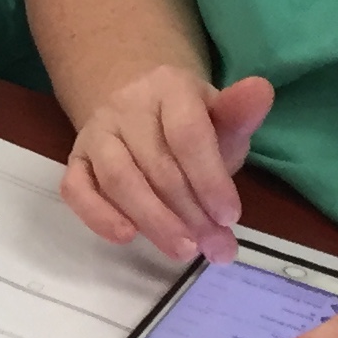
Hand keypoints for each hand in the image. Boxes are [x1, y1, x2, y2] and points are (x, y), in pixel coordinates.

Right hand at [63, 68, 274, 264]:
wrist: (139, 109)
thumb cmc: (190, 122)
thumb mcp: (220, 117)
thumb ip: (239, 116)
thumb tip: (262, 90)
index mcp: (168, 88)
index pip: (186, 134)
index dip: (209, 179)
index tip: (230, 217)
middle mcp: (125, 106)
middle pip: (155, 163)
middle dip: (189, 212)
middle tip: (215, 247)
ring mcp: (96, 132)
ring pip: (117, 177)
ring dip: (151, 219)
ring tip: (182, 249)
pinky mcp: (76, 160)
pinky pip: (75, 188)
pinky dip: (97, 215)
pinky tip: (127, 236)